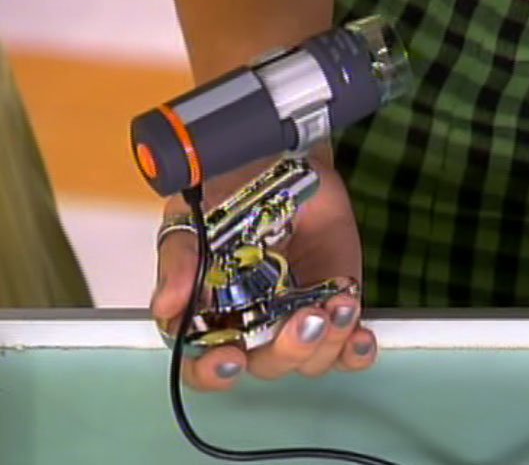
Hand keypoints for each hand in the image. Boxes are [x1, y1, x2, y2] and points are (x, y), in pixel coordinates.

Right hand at [151, 156, 376, 390]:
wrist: (282, 157)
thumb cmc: (231, 188)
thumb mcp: (194, 218)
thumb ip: (181, 261)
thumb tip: (166, 304)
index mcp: (212, 311)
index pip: (203, 362)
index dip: (212, 371)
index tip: (229, 357)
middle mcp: (254, 321)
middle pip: (267, 364)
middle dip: (288, 349)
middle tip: (305, 317)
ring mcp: (297, 315)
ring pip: (312, 358)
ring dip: (329, 341)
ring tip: (339, 303)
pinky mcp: (333, 305)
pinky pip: (347, 345)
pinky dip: (356, 348)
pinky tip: (360, 336)